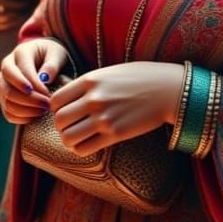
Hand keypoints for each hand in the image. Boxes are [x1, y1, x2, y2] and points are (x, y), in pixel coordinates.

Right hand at [0, 38, 67, 123]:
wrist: (44, 58)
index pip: (22, 70)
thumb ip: (52, 65)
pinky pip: (7, 112)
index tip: (48, 95)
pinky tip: (35, 116)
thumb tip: (44, 79)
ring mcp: (3, 82)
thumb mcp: (57, 54)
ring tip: (43, 110)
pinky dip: (20, 118)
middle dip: (29, 100)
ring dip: (25, 110)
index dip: (34, 85)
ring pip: (6, 101)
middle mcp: (7, 66)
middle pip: (9, 88)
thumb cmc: (52, 55)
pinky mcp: (3, 96)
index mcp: (21, 52)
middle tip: (47, 105)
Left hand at [51, 61, 184, 156]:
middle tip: (71, 125)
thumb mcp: (109, 73)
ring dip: (69, 139)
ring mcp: (103, 117)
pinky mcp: (115, 134)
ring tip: (79, 136)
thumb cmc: (139, 78)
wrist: (166, 89)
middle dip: (61, 126)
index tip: (66, 110)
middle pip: (59, 120)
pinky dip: (82, 148)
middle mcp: (93, 99)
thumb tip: (70, 97)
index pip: (56, 100)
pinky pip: (85, 148)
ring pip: (68, 138)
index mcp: (89, 80)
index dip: (56, 108)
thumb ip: (89, 84)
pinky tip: (90, 143)